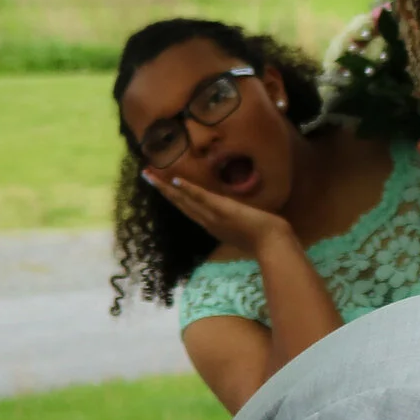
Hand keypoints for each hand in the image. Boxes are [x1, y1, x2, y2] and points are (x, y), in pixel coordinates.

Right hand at [144, 168, 296, 255]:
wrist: (273, 244)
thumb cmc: (264, 237)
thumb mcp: (243, 228)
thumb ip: (234, 221)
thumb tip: (233, 213)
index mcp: (212, 225)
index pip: (188, 209)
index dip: (173, 197)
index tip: (161, 187)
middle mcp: (208, 222)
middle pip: (180, 203)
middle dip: (162, 190)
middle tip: (146, 176)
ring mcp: (214, 216)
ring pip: (185, 200)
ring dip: (167, 187)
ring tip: (150, 176)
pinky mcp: (223, 210)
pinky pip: (202, 198)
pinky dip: (189, 190)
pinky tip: (175, 180)